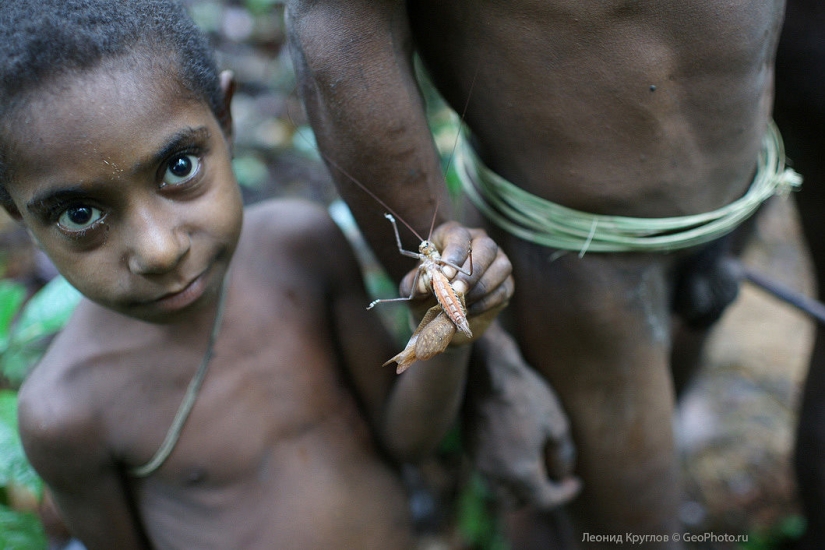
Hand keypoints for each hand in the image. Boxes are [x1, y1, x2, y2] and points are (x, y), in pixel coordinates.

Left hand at [398, 222, 513, 343]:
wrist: (441, 315)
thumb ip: (417, 283)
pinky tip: (470, 310)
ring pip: (501, 266)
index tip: (446, 273)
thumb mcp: (413, 288)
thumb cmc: (425, 293)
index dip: (454, 253)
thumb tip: (427, 283)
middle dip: (472, 270)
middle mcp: (478, 242)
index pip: (459, 235)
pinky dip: (487, 301)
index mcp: (452, 235)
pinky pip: (504, 288)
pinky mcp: (506, 283)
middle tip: (457, 290)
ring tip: (463, 302)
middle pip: (486, 246)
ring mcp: (496, 261)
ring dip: (482, 286)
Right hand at [464, 322, 581, 509]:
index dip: (564, 494)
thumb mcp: (556, 423)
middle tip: (553, 478)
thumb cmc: (525, 394)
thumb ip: (562, 455)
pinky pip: (487, 471)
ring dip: (516, 486)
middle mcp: (495, 473)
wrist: (487, 370)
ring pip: (498, 489)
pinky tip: (515, 448)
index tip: (575, 482)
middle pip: (516, 502)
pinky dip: (503, 471)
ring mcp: (478, 460)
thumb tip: (562, 472)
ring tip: (534, 464)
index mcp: (520, 471)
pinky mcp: (469, 446)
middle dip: (537, 495)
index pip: (544, 500)